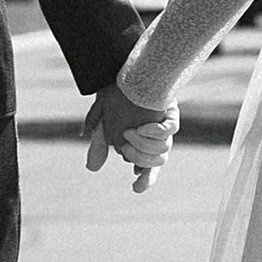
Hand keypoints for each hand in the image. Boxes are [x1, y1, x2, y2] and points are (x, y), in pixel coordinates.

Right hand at [87, 78, 175, 193]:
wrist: (127, 74)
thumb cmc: (115, 98)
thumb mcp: (104, 123)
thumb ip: (99, 145)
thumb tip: (92, 169)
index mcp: (142, 145)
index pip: (147, 169)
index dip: (145, 179)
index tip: (136, 187)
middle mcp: (156, 139)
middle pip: (157, 162)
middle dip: (143, 161)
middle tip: (130, 156)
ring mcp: (163, 128)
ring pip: (164, 148)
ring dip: (146, 145)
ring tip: (130, 133)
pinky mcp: (169, 114)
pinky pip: (169, 129)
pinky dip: (156, 131)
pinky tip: (142, 127)